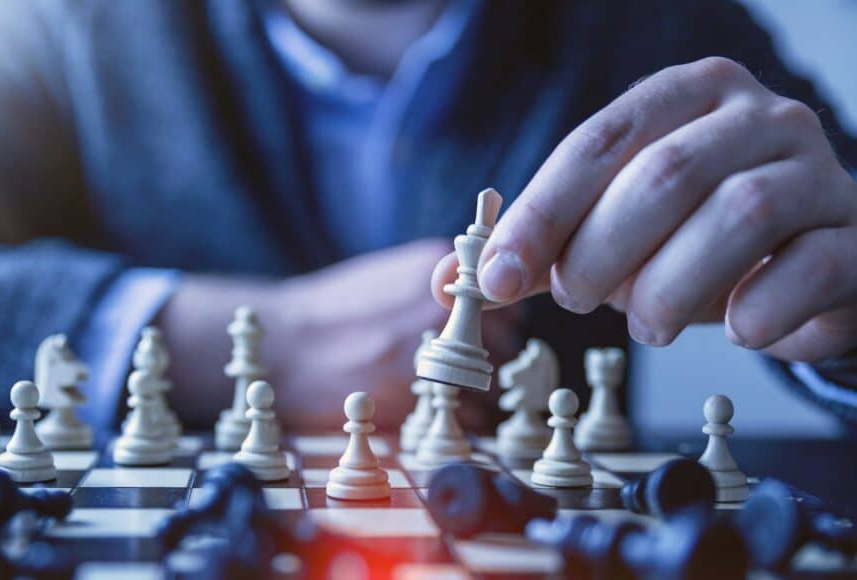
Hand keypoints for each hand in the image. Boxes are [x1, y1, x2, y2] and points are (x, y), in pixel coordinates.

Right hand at [164, 239, 523, 429]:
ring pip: (489, 381)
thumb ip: (436, 286)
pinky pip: (467, 414)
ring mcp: (430, 347)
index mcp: (435, 266)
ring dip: (475, 393)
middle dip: (486, 359)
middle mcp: (441, 304)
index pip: (507, 299)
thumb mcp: (387, 275)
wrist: (281, 346)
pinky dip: (456, 419)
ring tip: (437, 392)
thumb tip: (482, 304)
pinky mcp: (415, 393)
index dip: (495, 324)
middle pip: (504, 341)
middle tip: (453, 370)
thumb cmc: (330, 314)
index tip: (478, 337)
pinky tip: (424, 410)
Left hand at [456, 57, 856, 361]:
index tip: (496, 275)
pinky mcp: (854, 236)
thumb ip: (537, 251)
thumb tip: (446, 281)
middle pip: (665, 174)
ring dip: (671, 287)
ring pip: (740, 214)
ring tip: (645, 325)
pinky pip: (809, 268)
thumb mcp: (610, 234)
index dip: (541, 211)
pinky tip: (734, 329)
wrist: (806, 262)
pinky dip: (758, 311)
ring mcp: (817, 171)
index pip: (599, 141)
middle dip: (602, 250)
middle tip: (577, 299)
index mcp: (686, 97)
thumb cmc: (694, 240)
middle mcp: (758, 118)